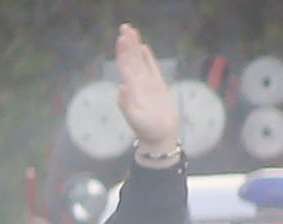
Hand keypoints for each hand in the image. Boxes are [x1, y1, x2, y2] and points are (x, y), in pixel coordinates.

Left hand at [114, 24, 178, 150]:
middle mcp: (137, 84)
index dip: (123, 52)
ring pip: (140, 61)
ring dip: (135, 46)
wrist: (160, 137)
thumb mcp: (136, 120)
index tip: (122, 38)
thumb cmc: (147, 131)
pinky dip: (148, 58)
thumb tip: (122, 87)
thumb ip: (127, 105)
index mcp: (131, 89)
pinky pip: (151, 69)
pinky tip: (144, 48)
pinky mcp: (158, 87)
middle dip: (128, 43)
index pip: (125, 66)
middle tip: (125, 27)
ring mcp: (147, 85)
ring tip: (132, 30)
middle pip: (131, 59)